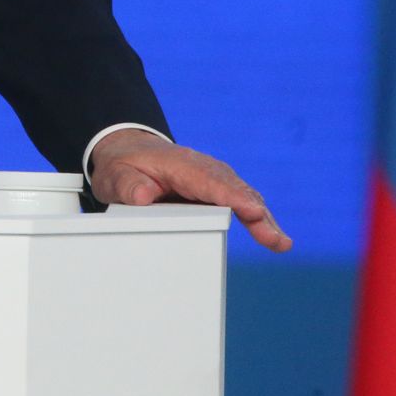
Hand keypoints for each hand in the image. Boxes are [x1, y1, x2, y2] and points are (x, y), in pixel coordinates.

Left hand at [88, 128, 291, 252]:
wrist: (127, 153)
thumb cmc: (123, 165)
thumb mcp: (115, 175)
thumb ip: (127, 185)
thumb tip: (141, 197)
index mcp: (180, 165)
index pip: (210, 181)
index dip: (232, 197)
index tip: (252, 211)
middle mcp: (202, 170)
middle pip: (234, 190)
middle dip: (257, 214)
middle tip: (276, 239)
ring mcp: (211, 180)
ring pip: (243, 196)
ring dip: (263, 219)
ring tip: (280, 243)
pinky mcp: (215, 191)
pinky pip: (239, 202)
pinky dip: (257, 218)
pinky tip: (272, 237)